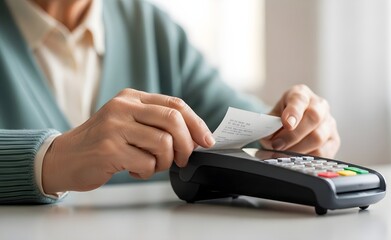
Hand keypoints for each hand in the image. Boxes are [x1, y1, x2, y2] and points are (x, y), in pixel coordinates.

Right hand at [42, 89, 214, 193]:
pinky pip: (146, 163)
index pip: (175, 104)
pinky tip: (133, 169)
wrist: (64, 157)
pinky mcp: (108, 149)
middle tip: (183, 159)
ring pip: (163, 144)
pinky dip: (147, 172)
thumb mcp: (127, 121)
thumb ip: (156, 122)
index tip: (207, 140)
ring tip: (151, 164)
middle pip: (174, 120)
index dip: (197, 123)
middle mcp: (123, 107)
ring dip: (165, 162)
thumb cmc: (102, 141)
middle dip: (187, 144)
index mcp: (132, 97)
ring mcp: (115, 127)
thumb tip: (195, 137)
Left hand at [260, 84, 339, 157]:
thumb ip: (269, 125)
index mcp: (301, 94)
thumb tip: (270, 137)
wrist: (290, 127)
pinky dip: (306, 157)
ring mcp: (329, 122)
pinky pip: (323, 152)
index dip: (293, 112)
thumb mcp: (271, 117)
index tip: (286, 123)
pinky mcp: (334, 140)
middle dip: (293, 135)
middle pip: (313, 118)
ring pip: (318, 137)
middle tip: (277, 145)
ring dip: (297, 149)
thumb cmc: (280, 119)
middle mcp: (319, 105)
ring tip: (282, 154)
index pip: (299, 99)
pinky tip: (295, 158)